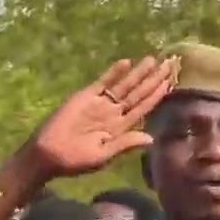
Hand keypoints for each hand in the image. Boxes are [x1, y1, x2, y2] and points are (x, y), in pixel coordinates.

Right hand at [24, 57, 174, 177]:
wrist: (50, 154)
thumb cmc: (76, 160)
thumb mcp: (104, 156)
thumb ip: (125, 144)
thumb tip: (151, 138)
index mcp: (120, 128)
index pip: (143, 108)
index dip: (156, 95)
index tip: (170, 83)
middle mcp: (113, 113)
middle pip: (137, 93)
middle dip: (153, 79)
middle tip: (169, 63)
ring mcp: (100, 103)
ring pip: (123, 85)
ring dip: (138, 73)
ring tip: (153, 60)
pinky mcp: (85, 96)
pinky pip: (102, 83)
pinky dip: (113, 73)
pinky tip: (126, 63)